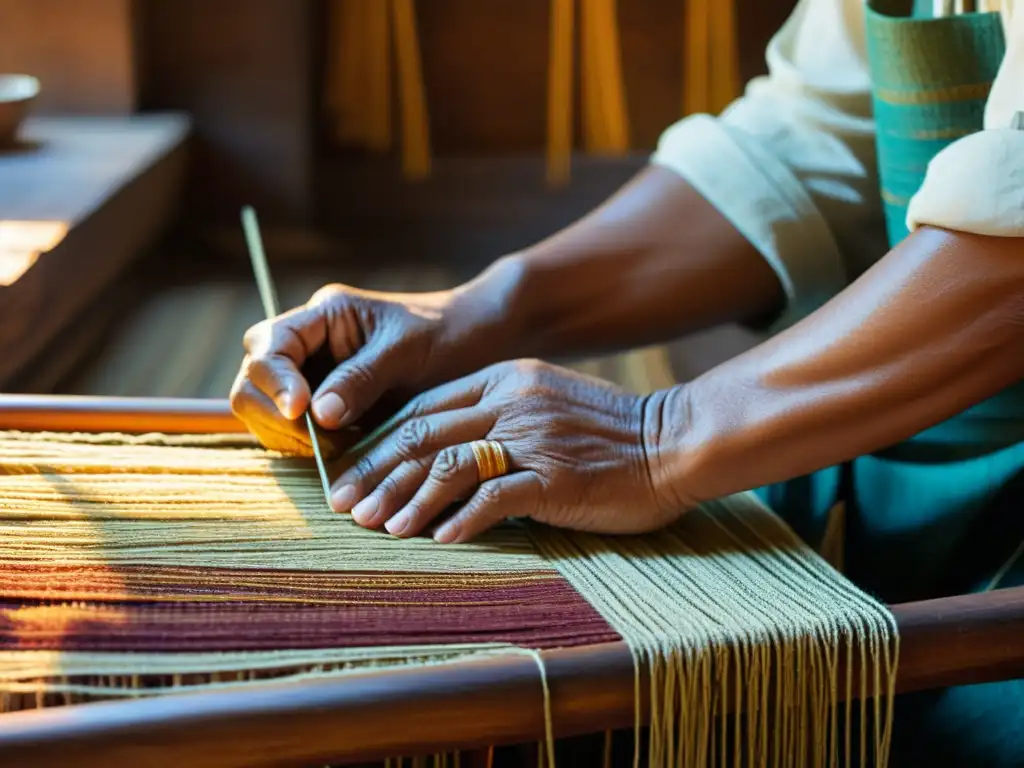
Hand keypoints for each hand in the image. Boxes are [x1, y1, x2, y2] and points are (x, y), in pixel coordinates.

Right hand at [229, 281, 501, 454]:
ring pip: (267, 411)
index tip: (301, 411)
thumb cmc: (447, 336)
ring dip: (290, 437)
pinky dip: (307, 449)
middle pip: (254, 380)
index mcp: (323, 317)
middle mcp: (309, 346)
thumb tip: (316, 414)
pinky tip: (338, 457)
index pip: (268, 345)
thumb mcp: (406, 352)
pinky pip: (295, 433)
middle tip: (318, 443)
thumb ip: (361, 378)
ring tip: (336, 452)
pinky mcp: (326, 410)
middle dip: (274, 415)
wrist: (477, 346)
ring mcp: (313, 378)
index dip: (275, 380)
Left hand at [331, 359, 687, 542]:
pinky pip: (494, 498)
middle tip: (344, 505)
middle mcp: (513, 402)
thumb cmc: (610, 432)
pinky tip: (438, 539)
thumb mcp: (548, 403)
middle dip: (377, 473)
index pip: (423, 409)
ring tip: (379, 528)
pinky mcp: (556, 476)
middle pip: (424, 436)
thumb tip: (443, 453)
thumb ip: (498, 417)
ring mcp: (534, 438)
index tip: (351, 473)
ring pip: (448, 465)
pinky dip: (461, 520)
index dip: (379, 443)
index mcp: (505, 379)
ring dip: (408, 500)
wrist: (675, 441)